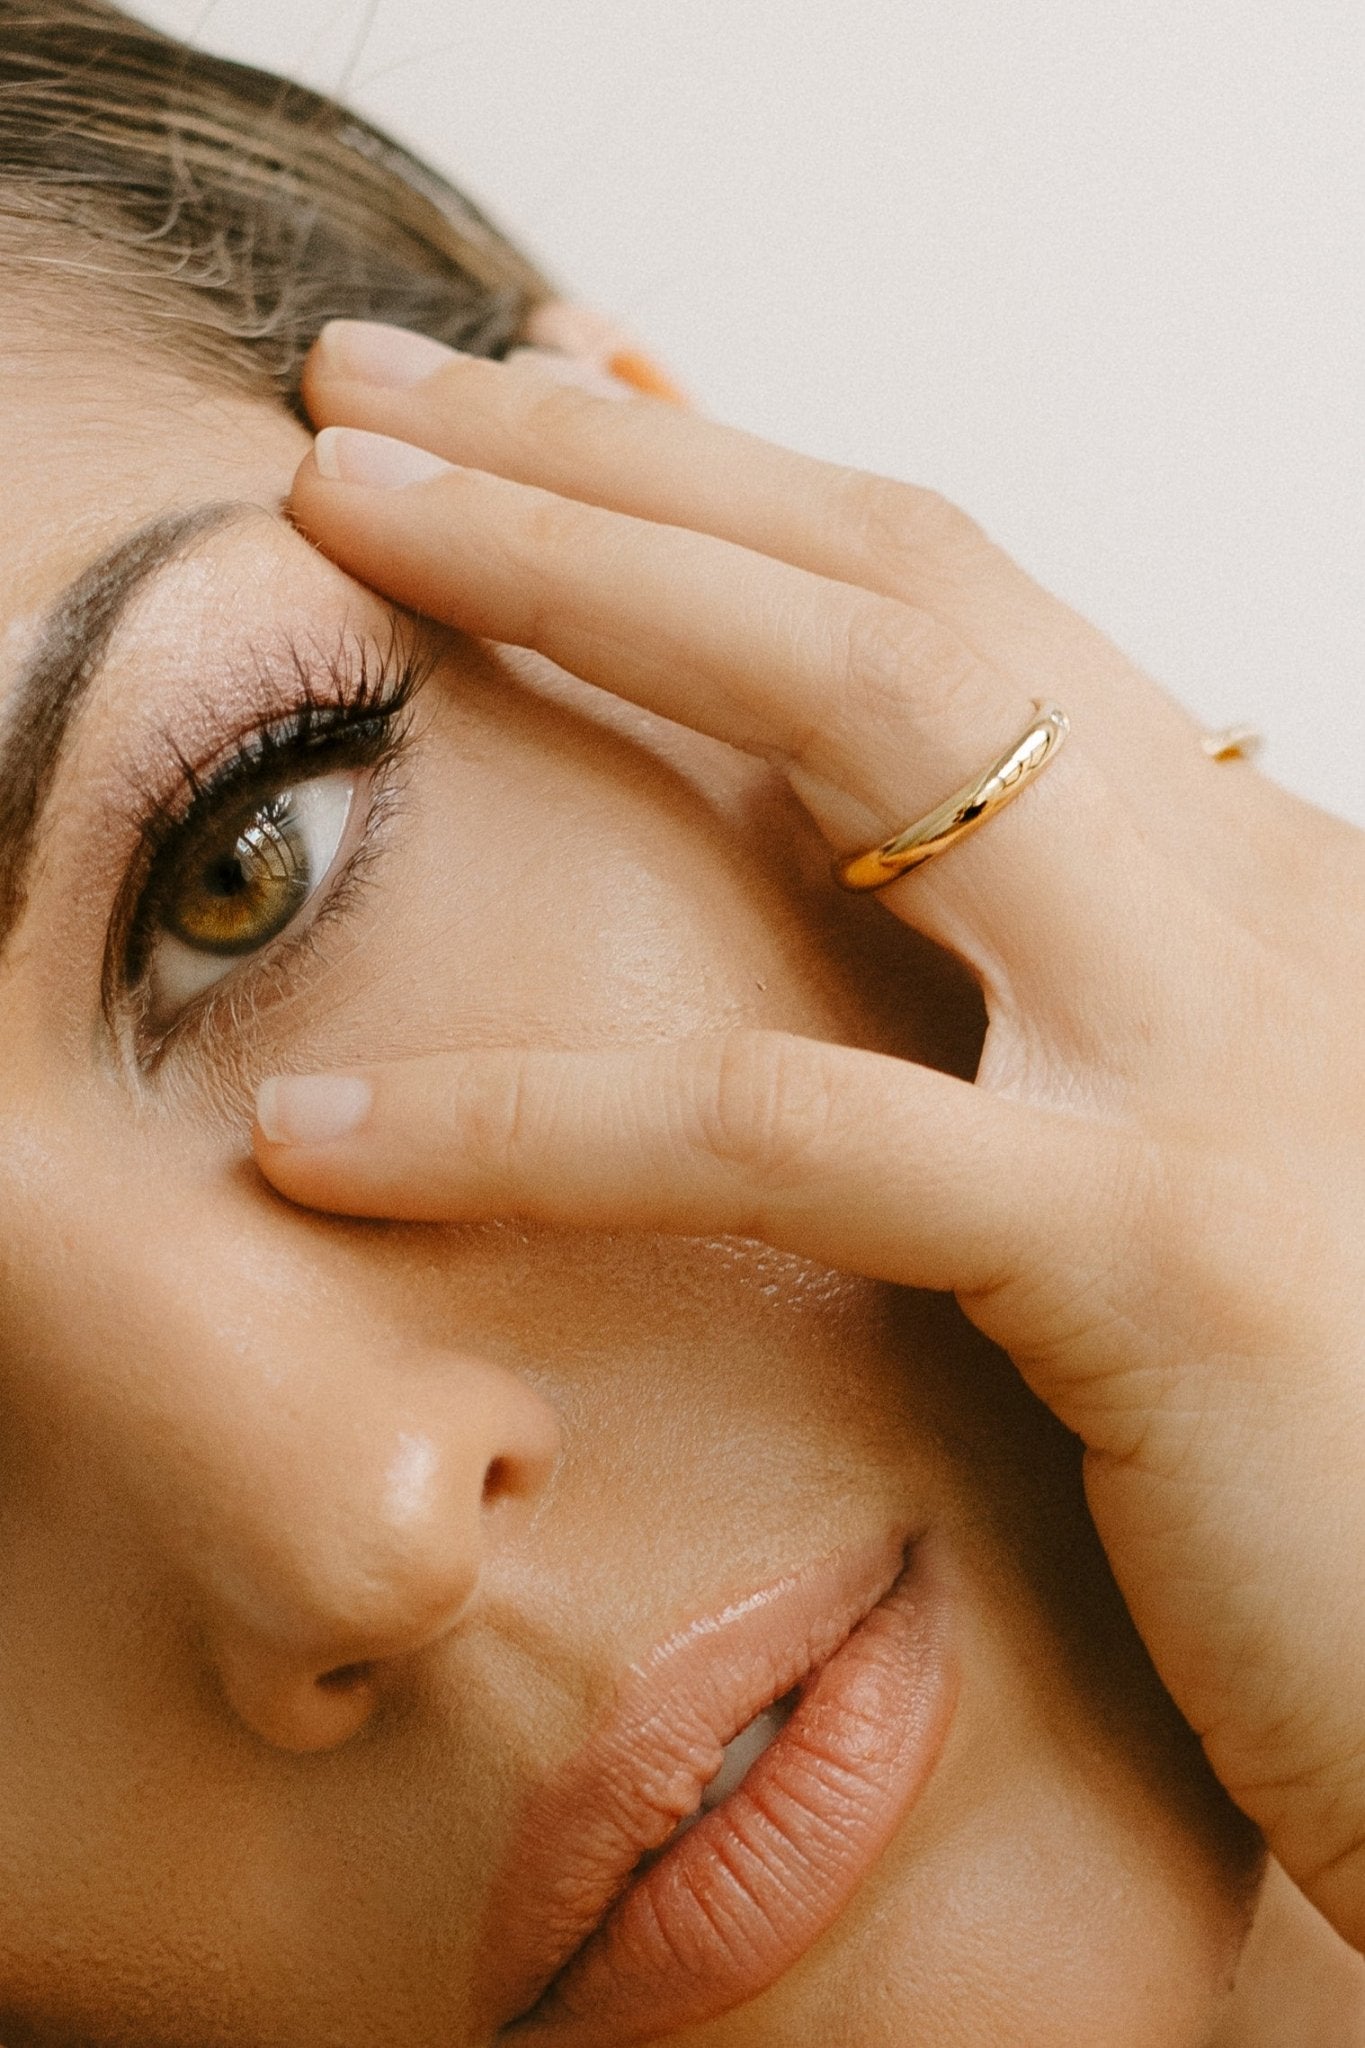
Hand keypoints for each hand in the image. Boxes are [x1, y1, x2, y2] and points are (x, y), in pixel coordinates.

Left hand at [257, 321, 1364, 1945]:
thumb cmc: (1320, 1461)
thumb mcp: (1165, 1178)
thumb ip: (1028, 1027)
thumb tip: (854, 927)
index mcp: (1247, 884)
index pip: (962, 603)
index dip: (732, 478)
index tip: (546, 384)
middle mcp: (1253, 905)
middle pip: (893, 583)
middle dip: (608, 457)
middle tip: (366, 379)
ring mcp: (1219, 1052)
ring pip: (859, 732)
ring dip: (564, 593)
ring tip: (322, 538)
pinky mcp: (1163, 1251)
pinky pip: (787, 1134)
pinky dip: (532, 1121)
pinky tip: (324, 1139)